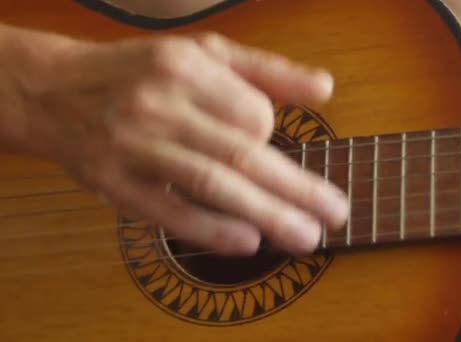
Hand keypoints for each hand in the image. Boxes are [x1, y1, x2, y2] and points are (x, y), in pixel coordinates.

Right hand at [7, 30, 348, 255]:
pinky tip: (249, 243)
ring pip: (211, 184)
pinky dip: (211, 229)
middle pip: (242, 154)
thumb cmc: (141, 72)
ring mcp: (134, 145)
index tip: (269, 148)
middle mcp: (160, 103)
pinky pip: (169, 211)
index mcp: (188, 66)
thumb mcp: (204, 52)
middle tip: (335, 215)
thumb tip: (326, 87)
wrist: (54, 90)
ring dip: (265, 215)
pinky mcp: (113, 182)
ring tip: (305, 237)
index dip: (272, 137)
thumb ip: (267, 69)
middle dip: (297, 190)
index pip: (254, 115)